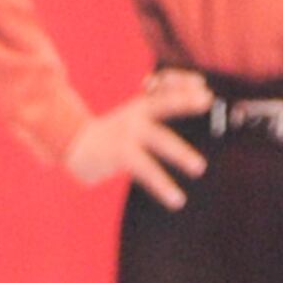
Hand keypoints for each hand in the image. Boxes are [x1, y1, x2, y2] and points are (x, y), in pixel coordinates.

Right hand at [63, 68, 208, 206]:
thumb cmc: (108, 135)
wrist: (74, 146)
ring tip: (199, 168)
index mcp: (140, 104)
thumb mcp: (130, 117)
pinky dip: (163, 187)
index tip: (203, 88)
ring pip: (160, 141)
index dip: (183, 83)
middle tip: (208, 100)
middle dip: (185, 100)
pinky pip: (147, 171)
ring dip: (181, 154)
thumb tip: (197, 97)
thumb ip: (155, 110)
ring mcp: (127, 134)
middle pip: (164, 103)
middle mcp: (135, 115)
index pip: (164, 85)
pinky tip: (177, 200)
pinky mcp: (121, 155)